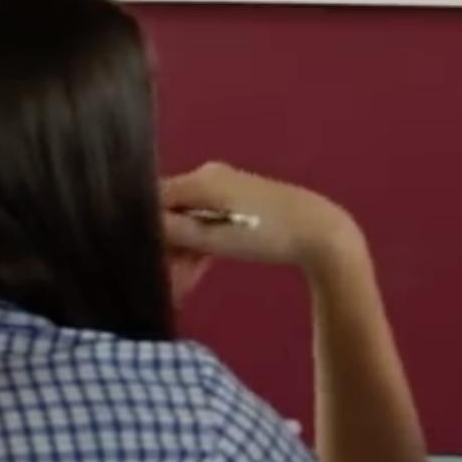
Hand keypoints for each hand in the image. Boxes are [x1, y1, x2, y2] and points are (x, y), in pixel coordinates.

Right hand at [161, 162, 365, 278]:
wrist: (321, 233)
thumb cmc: (265, 236)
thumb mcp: (213, 239)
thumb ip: (173, 230)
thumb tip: (142, 224)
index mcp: (200, 178)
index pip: (151, 198)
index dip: (141, 229)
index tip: (141, 259)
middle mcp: (210, 175)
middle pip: (171, 210)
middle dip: (165, 246)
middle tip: (166, 281)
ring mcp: (227, 187)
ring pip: (190, 219)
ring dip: (183, 251)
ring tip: (181, 286)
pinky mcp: (242, 201)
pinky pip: (209, 220)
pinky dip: (201, 244)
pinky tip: (195, 272)